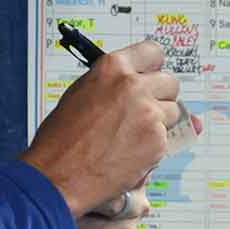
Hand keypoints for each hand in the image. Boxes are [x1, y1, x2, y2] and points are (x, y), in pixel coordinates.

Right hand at [21, 40, 180, 216]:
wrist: (57, 176)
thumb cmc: (61, 139)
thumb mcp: (82, 93)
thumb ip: (113, 84)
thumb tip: (137, 80)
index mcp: (112, 68)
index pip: (152, 52)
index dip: (152, 67)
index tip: (151, 75)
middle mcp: (134, 86)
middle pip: (170, 82)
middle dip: (160, 96)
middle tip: (143, 111)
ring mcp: (148, 114)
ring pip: (173, 111)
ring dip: (159, 122)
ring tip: (130, 136)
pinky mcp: (157, 142)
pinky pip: (166, 139)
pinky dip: (153, 147)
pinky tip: (129, 153)